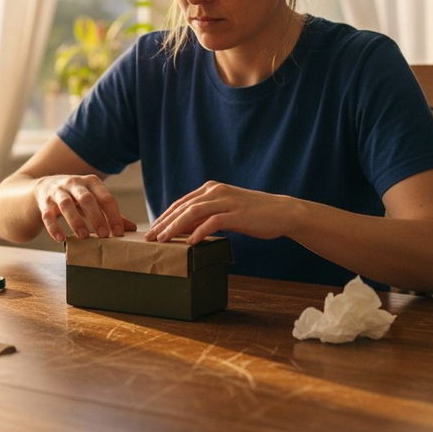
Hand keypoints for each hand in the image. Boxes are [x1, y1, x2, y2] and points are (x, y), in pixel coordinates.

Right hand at [33, 174, 136, 241]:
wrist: (44, 187)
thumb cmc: (76, 196)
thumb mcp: (94, 199)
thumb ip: (110, 213)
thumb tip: (132, 228)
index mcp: (91, 182)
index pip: (106, 197)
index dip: (113, 215)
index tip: (118, 233)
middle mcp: (74, 183)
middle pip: (87, 199)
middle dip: (96, 217)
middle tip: (104, 235)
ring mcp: (57, 192)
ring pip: (66, 205)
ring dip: (76, 221)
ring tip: (84, 236)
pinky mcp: (44, 202)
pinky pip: (48, 215)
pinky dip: (54, 227)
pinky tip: (60, 238)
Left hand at [144, 181, 290, 244]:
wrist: (282, 212)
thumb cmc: (252, 214)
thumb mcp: (225, 210)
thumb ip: (206, 216)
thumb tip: (184, 229)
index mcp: (211, 188)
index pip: (181, 202)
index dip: (165, 216)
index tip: (153, 229)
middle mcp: (216, 191)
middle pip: (183, 206)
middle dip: (164, 222)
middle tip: (150, 237)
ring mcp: (226, 201)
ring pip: (193, 212)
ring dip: (175, 227)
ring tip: (163, 240)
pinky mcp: (236, 214)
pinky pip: (212, 222)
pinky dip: (199, 232)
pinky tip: (189, 243)